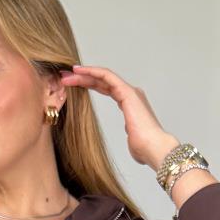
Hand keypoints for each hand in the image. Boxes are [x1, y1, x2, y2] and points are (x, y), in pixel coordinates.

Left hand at [57, 64, 177, 171]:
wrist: (153, 149)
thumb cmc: (144, 148)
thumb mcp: (131, 139)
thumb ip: (129, 132)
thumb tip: (130, 135)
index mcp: (130, 104)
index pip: (106, 89)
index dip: (89, 85)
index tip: (73, 85)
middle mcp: (130, 94)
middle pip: (102, 81)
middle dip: (83, 78)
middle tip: (65, 77)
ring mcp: (129, 92)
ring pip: (103, 77)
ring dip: (85, 74)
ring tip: (68, 74)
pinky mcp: (127, 92)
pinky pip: (107, 77)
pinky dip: (93, 72)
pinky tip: (80, 71)